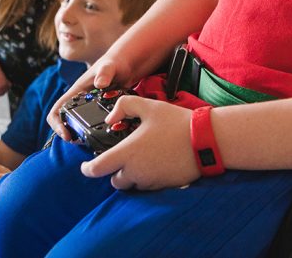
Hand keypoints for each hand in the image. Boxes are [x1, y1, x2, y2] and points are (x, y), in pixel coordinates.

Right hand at [47, 55, 133, 139]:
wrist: (126, 64)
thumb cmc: (115, 62)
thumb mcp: (110, 66)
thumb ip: (105, 73)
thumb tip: (99, 84)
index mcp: (76, 92)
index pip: (56, 110)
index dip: (56, 124)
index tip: (66, 134)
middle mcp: (80, 101)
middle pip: (65, 122)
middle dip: (68, 134)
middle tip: (80, 142)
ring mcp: (90, 107)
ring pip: (78, 126)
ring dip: (80, 136)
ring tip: (90, 143)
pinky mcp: (100, 111)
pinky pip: (93, 126)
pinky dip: (95, 133)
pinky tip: (104, 138)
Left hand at [80, 96, 198, 190]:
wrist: (205, 140)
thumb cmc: (176, 122)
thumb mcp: (148, 105)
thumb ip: (124, 106)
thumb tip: (111, 118)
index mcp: (127, 153)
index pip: (97, 169)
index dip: (87, 168)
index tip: (85, 165)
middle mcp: (136, 172)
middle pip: (115, 180)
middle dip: (115, 170)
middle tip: (123, 155)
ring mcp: (150, 181)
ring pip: (132, 184)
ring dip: (132, 175)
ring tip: (143, 156)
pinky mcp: (163, 186)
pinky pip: (148, 186)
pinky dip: (147, 177)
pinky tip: (157, 161)